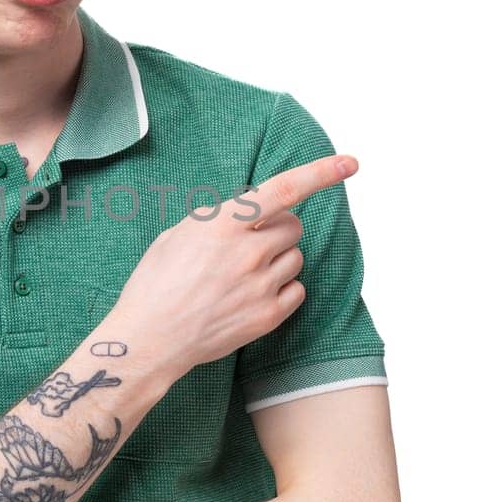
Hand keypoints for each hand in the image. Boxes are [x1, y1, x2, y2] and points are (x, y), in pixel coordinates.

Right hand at [111, 153, 357, 376]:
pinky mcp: (268, 316)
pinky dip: (282, 288)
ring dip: (279, 258)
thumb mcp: (177, 235)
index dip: (321, 173)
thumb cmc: (155, 285)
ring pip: (296, 257)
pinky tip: (253, 294)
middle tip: (252, 242)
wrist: (150, 339)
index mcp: (223, 224)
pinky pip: (297, 290)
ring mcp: (261, 286)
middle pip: (293, 226)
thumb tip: (244, 215)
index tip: (350, 163)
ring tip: (244, 273)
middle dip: (278, 228)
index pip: (284, 189)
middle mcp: (248, 252)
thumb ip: (217, 219)